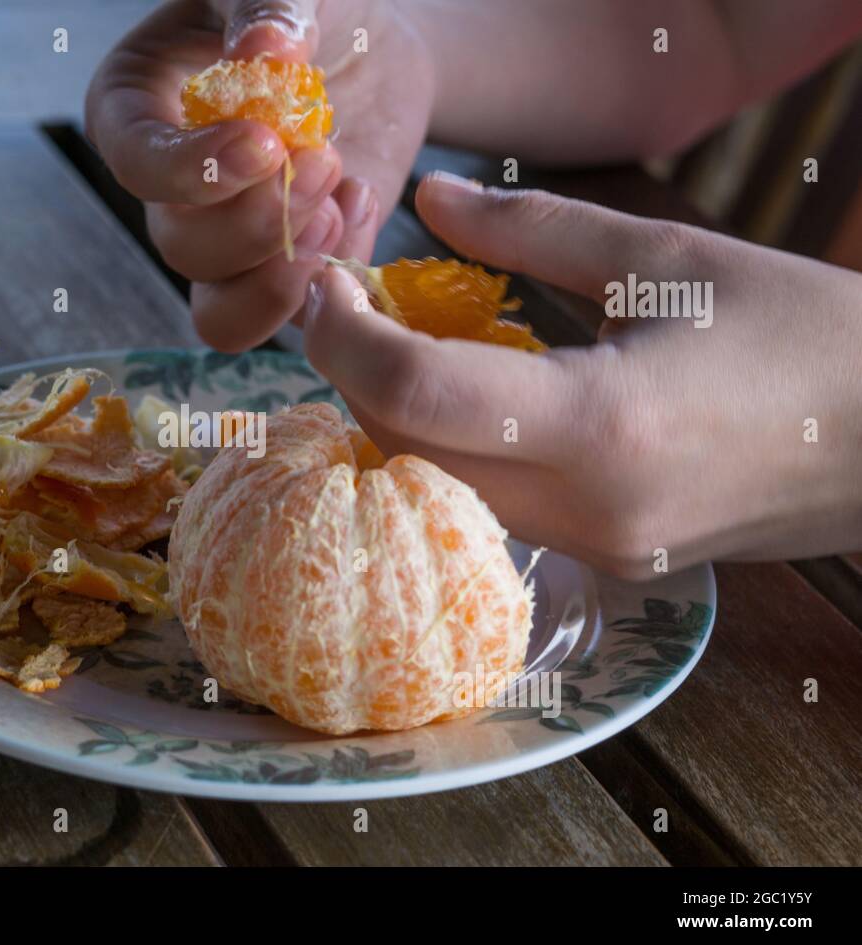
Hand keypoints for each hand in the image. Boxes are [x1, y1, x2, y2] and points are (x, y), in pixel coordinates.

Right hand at [85, 0, 431, 349]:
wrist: (367, 44)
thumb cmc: (302, 4)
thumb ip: (266, 6)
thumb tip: (263, 53)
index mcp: (137, 110)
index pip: (134, 162)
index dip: (190, 170)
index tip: (263, 144)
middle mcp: (172, 190)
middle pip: (181, 245)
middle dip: (257, 221)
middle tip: (322, 160)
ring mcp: (225, 238)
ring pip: (220, 307)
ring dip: (285, 268)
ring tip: (342, 195)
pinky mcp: (281, 269)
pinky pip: (282, 314)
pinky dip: (326, 275)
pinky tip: (362, 204)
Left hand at [304, 171, 861, 576]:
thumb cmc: (802, 337)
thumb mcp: (665, 258)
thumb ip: (530, 232)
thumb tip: (430, 200)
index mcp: (601, 426)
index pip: (415, 393)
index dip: (344, 334)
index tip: (328, 280)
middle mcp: (580, 509)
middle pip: (406, 446)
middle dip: (355, 370)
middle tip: (351, 299)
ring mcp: (589, 548)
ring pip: (438, 483)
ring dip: (397, 408)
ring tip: (402, 334)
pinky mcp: (600, 558)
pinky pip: (487, 501)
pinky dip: (452, 442)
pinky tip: (466, 388)